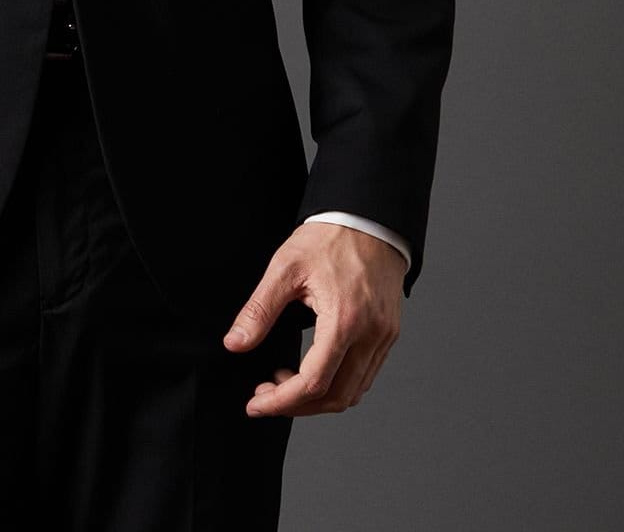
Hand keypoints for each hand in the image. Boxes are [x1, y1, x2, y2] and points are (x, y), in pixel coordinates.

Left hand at [221, 222, 404, 415]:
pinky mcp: (388, 333)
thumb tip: (235, 344)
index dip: (281, 401)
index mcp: (345, 320)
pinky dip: (339, 383)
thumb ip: (259, 310)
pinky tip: (314, 368)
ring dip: (318, 398)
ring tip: (286, 380)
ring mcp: (384, 336)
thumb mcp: (286, 268)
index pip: (313, 382)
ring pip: (354, 392)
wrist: (369, 217)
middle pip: (336, 397)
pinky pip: (366, 375)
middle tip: (267, 394)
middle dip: (297, 405)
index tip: (257, 403)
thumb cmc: (329, 237)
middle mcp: (371, 335)